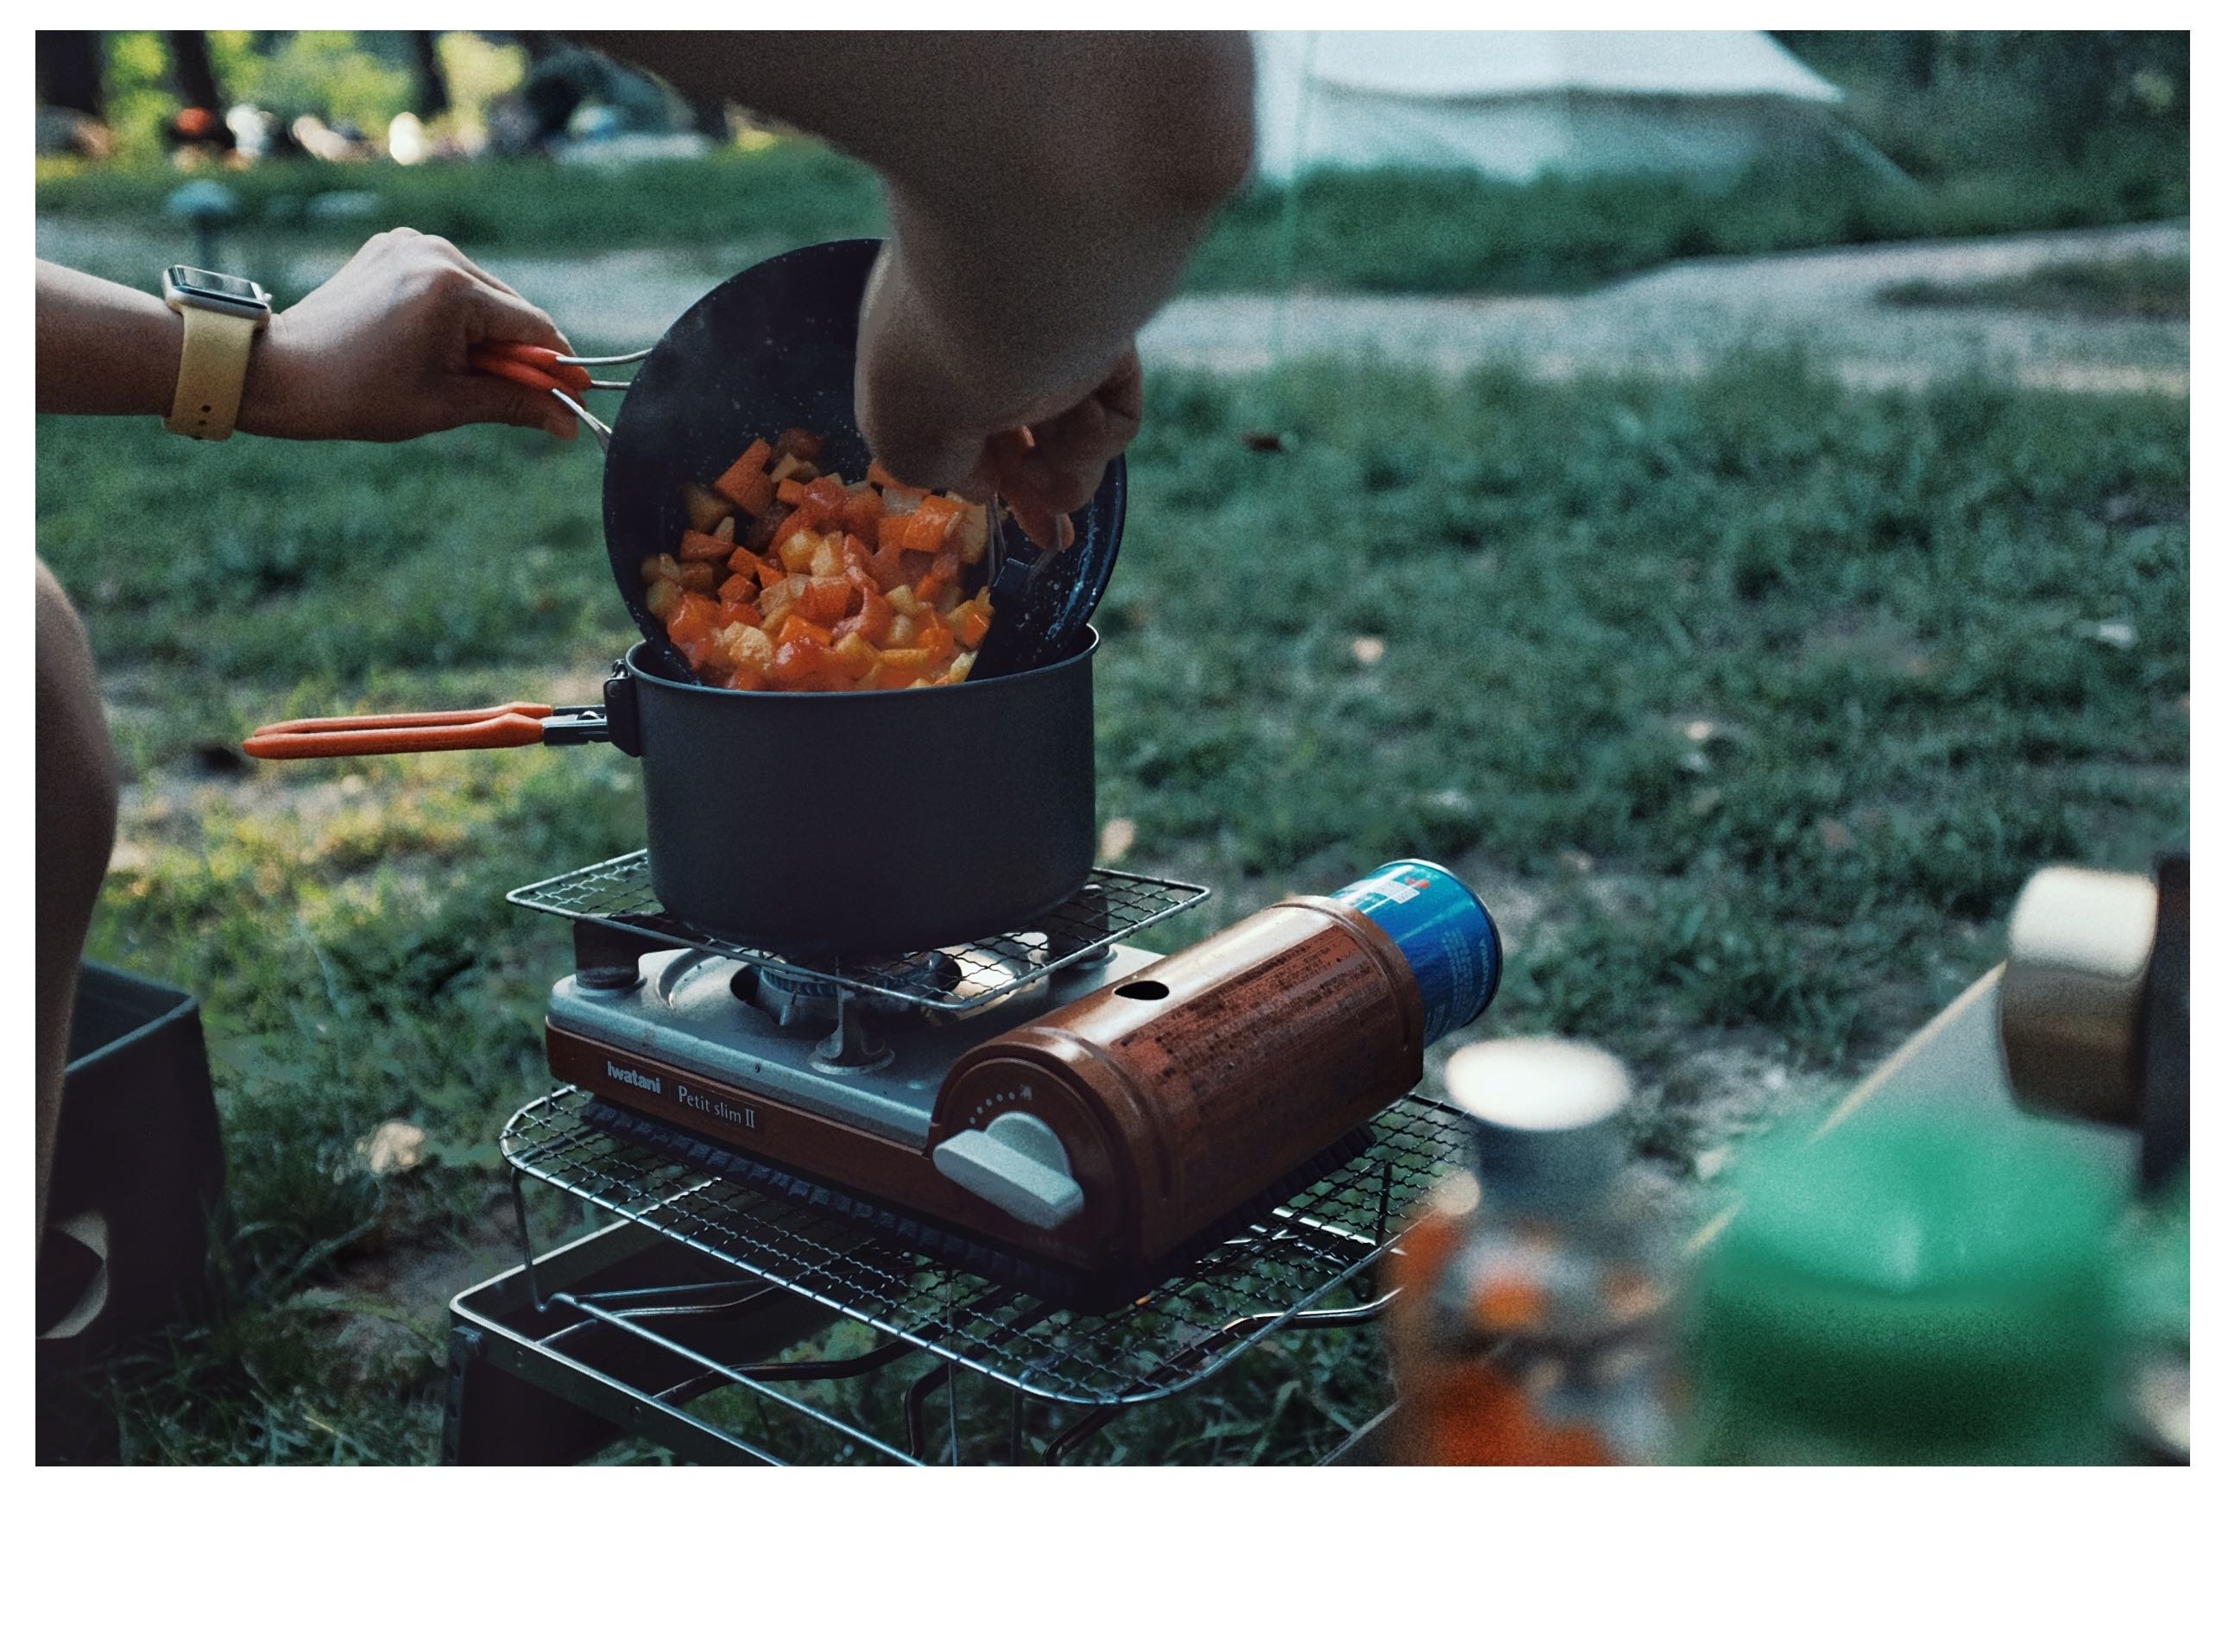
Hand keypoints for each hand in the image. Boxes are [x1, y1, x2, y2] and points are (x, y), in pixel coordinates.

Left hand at [238, 229, 576, 441]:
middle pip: (510, 310)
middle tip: (513, 399)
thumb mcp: (447, 405)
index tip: (575, 399)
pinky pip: (447, 283)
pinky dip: (453, 316)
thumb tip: (569, 422)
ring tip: (452, 372)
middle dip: (517, 356)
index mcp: (452, 287)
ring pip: (481, 296)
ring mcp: (411, 244)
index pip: (533, 328)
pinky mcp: (393, 247)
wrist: (279, 371)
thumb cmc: (359, 394)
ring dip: (484, 336)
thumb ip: (515, 404)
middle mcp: (435, 252)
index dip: (557, 368)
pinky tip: (429, 346)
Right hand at [856, 254, 1141, 548]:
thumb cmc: (938, 353)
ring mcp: (1051, 336)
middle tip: (1053, 535)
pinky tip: (1080, 420)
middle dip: (1036, 488)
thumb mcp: (901, 432)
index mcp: (918, 346)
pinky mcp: (1111, 337)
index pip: (956, 419)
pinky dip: (1100, 435)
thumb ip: (925, 462)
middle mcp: (985, 336)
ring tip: (1051, 466)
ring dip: (1065, 469)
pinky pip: (1114, 411)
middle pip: (1021, 434)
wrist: (1020, 268)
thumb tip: (981, 480)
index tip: (1006, 521)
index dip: (981, 477)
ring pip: (1072, 435)